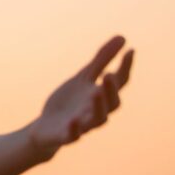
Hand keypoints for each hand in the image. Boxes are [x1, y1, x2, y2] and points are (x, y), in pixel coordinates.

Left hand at [30, 35, 133, 158]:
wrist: (45, 128)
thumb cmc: (68, 102)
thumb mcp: (82, 78)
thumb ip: (100, 60)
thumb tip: (122, 37)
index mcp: (101, 95)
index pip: (119, 82)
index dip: (126, 67)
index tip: (130, 50)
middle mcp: (96, 111)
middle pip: (112, 103)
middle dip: (111, 90)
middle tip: (107, 74)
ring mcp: (82, 125)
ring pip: (97, 120)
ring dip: (98, 107)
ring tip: (95, 92)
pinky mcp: (66, 136)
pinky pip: (73, 136)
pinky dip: (74, 129)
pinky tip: (73, 120)